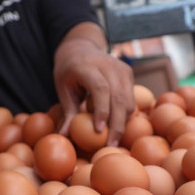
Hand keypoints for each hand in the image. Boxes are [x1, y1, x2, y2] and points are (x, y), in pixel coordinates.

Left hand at [54, 24, 134, 145]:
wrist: (80, 49)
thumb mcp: (63, 89)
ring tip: (114, 139)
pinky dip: (126, 114)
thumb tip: (63, 136)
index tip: (99, 130)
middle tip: (111, 145)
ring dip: (123, 121)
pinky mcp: (128, 72)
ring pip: (128, 99)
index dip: (102, 110)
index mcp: (87, 66)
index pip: (100, 88)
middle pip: (118, 97)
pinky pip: (131, 98)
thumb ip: (67, 112)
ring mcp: (120, 67)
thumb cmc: (68, 73)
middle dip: (116, 124)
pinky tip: (117, 126)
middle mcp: (107, 64)